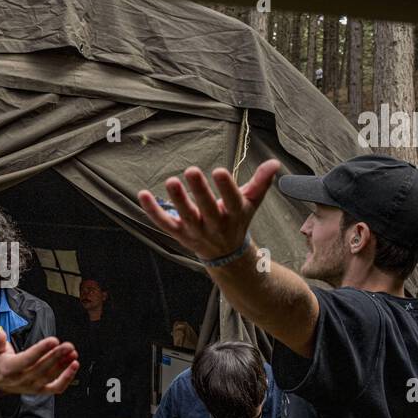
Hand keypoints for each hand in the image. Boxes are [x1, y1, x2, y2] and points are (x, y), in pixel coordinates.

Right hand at [0, 328, 78, 394]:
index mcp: (9, 368)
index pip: (27, 359)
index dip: (41, 350)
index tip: (53, 340)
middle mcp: (21, 379)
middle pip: (42, 367)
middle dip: (57, 355)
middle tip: (67, 345)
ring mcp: (32, 386)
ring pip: (51, 376)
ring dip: (64, 365)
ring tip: (72, 353)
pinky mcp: (40, 390)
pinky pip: (56, 387)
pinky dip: (67, 379)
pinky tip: (74, 367)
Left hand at [136, 159, 281, 261]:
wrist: (226, 254)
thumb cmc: (237, 219)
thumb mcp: (251, 202)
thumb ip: (261, 182)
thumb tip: (275, 162)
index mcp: (234, 214)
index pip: (231, 200)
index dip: (226, 187)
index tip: (219, 171)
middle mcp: (215, 224)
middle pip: (207, 208)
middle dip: (199, 191)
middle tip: (191, 171)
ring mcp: (196, 231)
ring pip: (185, 217)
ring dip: (177, 200)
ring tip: (170, 181)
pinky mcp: (180, 234)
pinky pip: (164, 223)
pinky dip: (152, 211)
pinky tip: (142, 194)